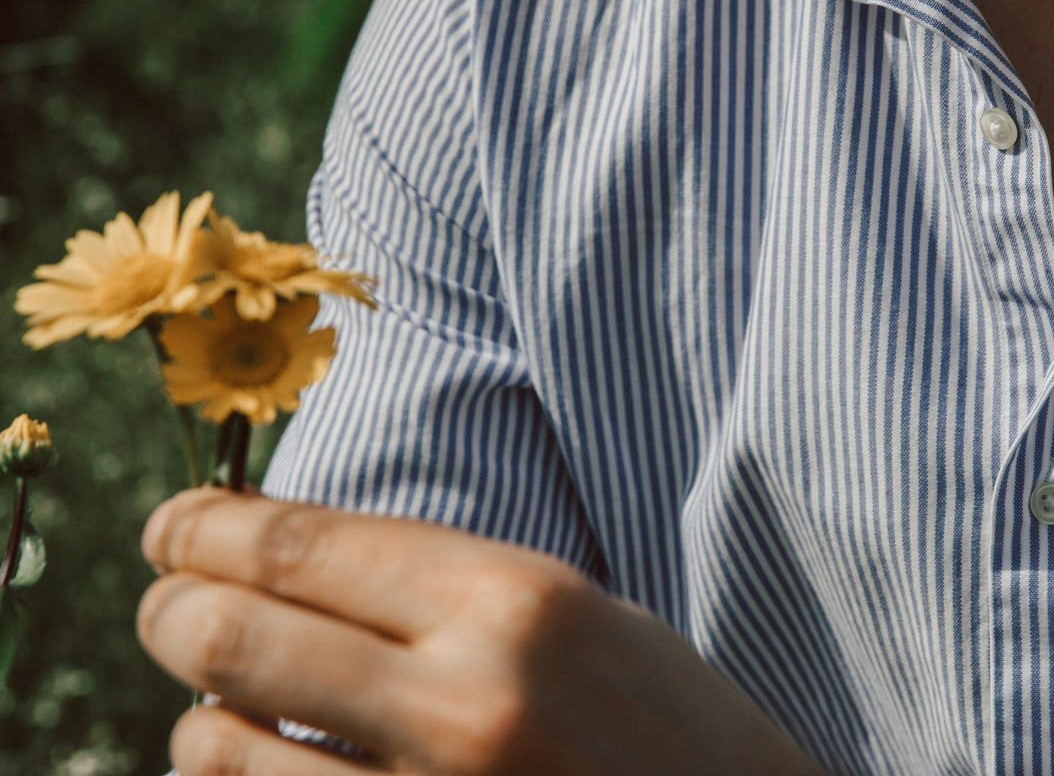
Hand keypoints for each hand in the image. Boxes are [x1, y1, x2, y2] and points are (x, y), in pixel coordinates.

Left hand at [137, 489, 827, 775]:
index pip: (303, 545)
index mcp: (516, 601)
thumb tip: (281, 554)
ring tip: (224, 707)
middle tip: (166, 604)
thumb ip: (436, 587)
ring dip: (201, 720)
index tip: (174, 525)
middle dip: (172, 610)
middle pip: (236, 636)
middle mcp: (469, 700)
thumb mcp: (574, 613)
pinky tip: (266, 767)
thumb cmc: (664, 721)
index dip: (207, 527)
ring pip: (222, 751)